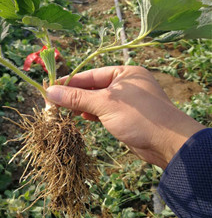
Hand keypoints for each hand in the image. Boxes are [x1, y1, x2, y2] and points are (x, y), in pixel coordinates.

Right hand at [46, 66, 204, 168]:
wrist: (169, 144)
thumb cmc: (139, 117)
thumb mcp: (105, 104)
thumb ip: (77, 98)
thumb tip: (50, 92)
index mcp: (125, 73)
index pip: (91, 75)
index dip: (70, 82)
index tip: (51, 87)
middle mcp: (127, 84)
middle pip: (94, 87)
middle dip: (75, 95)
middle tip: (54, 101)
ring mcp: (128, 101)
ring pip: (99, 100)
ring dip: (82, 105)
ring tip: (64, 110)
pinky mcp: (128, 117)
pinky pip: (105, 111)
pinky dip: (93, 113)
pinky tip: (82, 116)